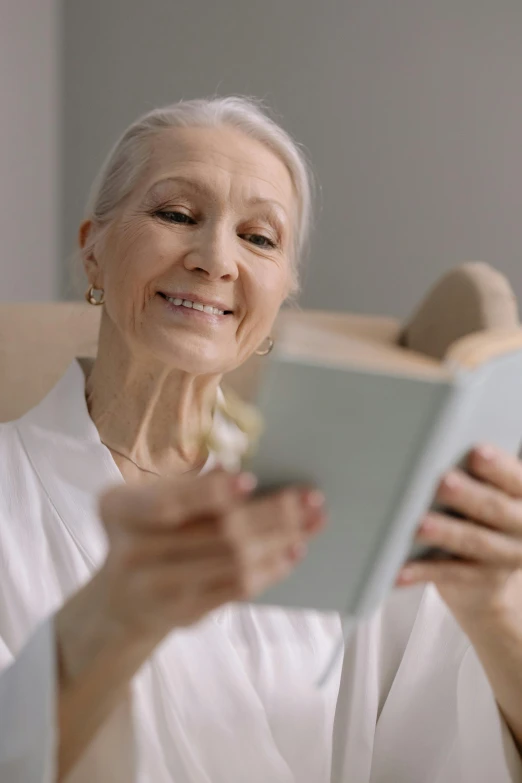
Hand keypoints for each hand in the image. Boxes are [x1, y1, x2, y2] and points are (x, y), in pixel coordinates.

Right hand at [96, 469, 324, 641]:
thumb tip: (240, 470)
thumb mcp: (153, 499)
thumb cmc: (147, 532)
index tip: (250, 480)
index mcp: (120, 509)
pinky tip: (292, 552)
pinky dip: (270, 568)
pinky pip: (236, 590)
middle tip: (310, 499)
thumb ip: (191, 486)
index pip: (168, 503)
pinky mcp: (183, 614)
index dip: (210, 493)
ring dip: (281, 541)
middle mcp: (131, 552)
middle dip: (272, 514)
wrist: (122, 599)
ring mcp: (156, 589)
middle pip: (215, 533)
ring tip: (311, 524)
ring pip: (234, 562)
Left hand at [396, 445, 521, 629]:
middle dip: (468, 495)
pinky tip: (399, 570)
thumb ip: (473, 476)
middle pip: (496, 509)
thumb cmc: (480, 515)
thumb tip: (431, 454)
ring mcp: (503, 557)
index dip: (497, 467)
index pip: (514, 478)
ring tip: (419, 525)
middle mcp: (521, 526)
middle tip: (444, 482)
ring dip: (445, 532)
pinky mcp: (480, 580)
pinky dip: (422, 571)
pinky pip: (449, 574)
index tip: (476, 452)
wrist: (490, 576)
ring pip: (474, 541)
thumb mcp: (487, 492)